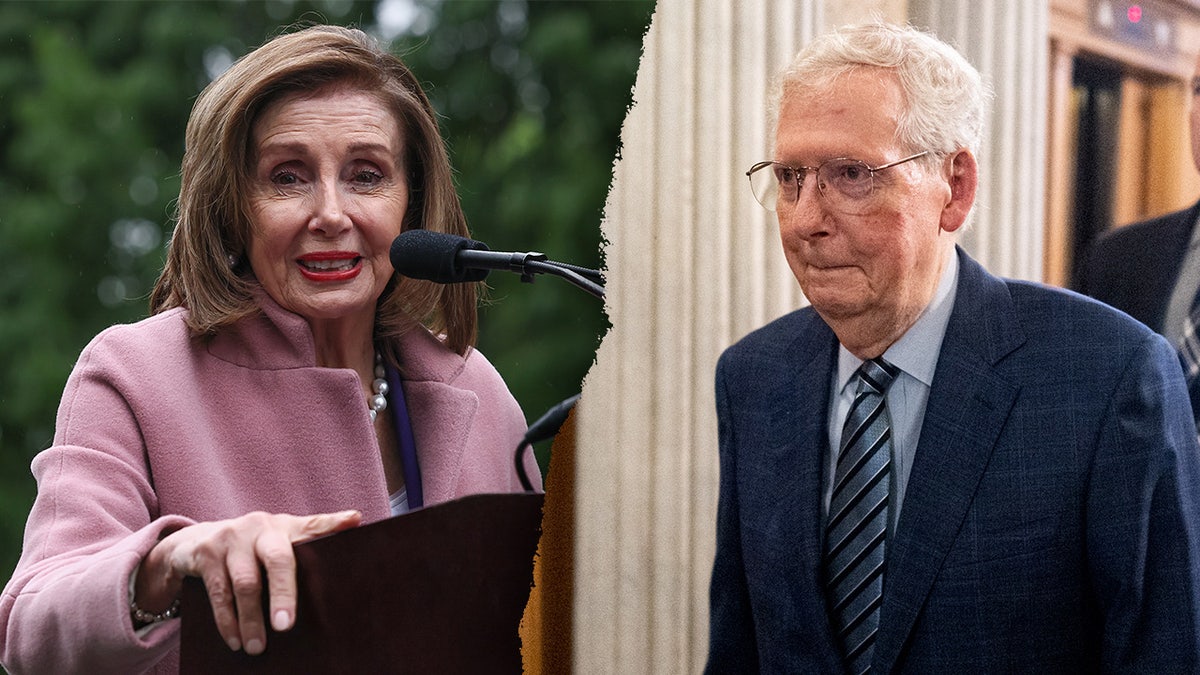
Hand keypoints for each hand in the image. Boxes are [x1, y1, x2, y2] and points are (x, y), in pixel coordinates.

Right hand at [134, 509, 361, 654]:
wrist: (194, 542)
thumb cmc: (249, 550)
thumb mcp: (276, 544)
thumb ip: (305, 550)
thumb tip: (347, 542)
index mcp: (284, 526)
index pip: (313, 525)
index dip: (334, 522)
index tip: (354, 521)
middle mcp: (260, 526)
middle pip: (278, 559)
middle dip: (284, 594)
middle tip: (285, 627)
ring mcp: (231, 538)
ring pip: (246, 583)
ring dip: (251, 620)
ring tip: (257, 647)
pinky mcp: (206, 553)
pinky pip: (218, 593)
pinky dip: (227, 621)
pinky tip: (235, 640)